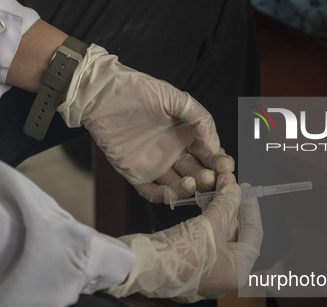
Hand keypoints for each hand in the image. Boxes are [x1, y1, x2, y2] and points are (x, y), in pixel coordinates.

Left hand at [58, 44, 233, 203]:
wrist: (101, 93)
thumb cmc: (137, 89)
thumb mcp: (175, 98)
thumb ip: (199, 119)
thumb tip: (214, 145)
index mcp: (187, 135)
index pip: (210, 155)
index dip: (219, 162)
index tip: (226, 166)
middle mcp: (174, 152)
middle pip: (197, 172)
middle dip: (208, 178)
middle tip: (212, 179)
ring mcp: (156, 165)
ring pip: (178, 185)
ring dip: (188, 188)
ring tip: (192, 182)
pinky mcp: (136, 174)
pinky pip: (152, 192)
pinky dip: (163, 197)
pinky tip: (172, 194)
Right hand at [106, 175, 262, 301]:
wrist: (143, 268)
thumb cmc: (182, 253)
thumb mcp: (210, 224)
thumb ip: (226, 205)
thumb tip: (234, 189)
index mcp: (238, 272)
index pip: (254, 235)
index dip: (251, 208)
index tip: (246, 189)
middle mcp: (225, 277)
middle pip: (236, 235)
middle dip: (231, 208)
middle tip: (228, 184)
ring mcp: (206, 274)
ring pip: (218, 237)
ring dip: (217, 213)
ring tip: (213, 189)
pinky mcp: (189, 267)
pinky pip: (204, 242)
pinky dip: (204, 223)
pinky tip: (201, 205)